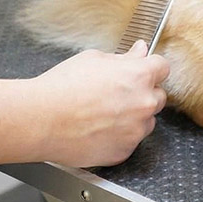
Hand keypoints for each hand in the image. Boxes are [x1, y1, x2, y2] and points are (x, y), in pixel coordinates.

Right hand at [34, 40, 169, 166]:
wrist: (39, 120)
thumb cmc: (62, 88)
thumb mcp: (95, 59)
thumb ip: (125, 57)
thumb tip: (139, 51)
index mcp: (140, 75)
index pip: (163, 67)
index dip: (151, 68)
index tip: (142, 71)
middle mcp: (143, 103)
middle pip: (157, 96)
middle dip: (143, 93)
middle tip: (119, 94)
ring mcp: (135, 130)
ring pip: (146, 121)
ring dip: (134, 117)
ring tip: (105, 114)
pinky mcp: (123, 151)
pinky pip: (130, 141)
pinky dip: (120, 137)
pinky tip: (99, 130)